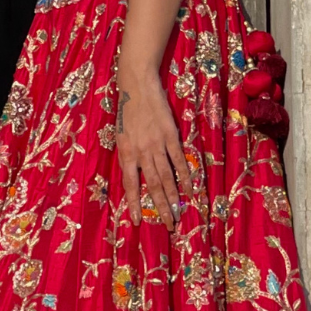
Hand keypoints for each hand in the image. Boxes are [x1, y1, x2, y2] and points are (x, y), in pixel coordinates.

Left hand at [116, 69, 191, 231]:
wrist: (137, 85)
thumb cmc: (126, 110)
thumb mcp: (120, 134)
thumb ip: (128, 154)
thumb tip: (134, 174)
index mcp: (125, 152)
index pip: (130, 184)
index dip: (134, 203)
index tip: (137, 221)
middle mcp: (141, 152)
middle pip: (152, 186)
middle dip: (160, 208)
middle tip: (168, 225)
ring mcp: (157, 144)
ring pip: (166, 177)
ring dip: (172, 198)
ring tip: (177, 215)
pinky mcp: (170, 136)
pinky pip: (179, 160)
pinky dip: (185, 176)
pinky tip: (190, 190)